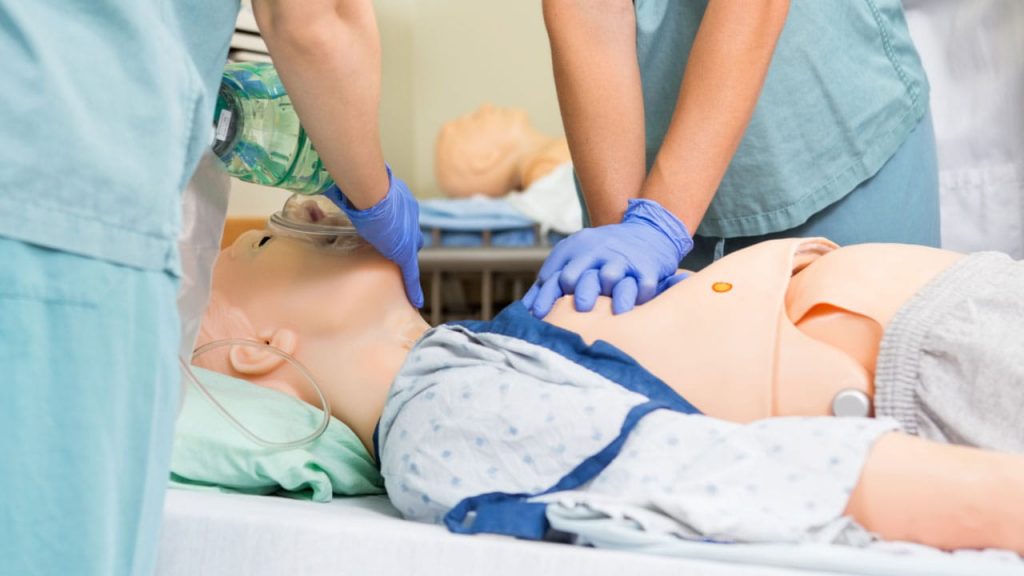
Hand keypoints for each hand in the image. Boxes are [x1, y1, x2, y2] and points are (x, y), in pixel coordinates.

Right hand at [324, 166, 424, 307]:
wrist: (368, 188)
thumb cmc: (356, 181)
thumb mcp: (350, 186)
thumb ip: (343, 191)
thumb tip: (322, 189)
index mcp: (398, 198)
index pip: (399, 216)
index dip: (394, 224)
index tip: (388, 228)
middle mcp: (409, 214)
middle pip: (409, 233)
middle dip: (402, 239)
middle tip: (392, 247)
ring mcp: (409, 233)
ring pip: (410, 250)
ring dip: (404, 258)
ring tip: (401, 273)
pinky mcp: (405, 251)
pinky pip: (411, 272)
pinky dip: (413, 286)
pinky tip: (416, 300)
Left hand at [523, 198, 691, 316]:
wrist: (645, 231)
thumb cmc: (600, 254)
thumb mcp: (573, 258)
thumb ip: (549, 283)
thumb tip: (524, 310)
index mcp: (576, 252)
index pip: (557, 276)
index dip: (546, 297)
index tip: (539, 315)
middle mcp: (598, 253)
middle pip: (583, 274)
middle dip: (580, 290)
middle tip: (580, 307)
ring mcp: (622, 260)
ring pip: (612, 276)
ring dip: (611, 290)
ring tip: (614, 309)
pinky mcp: (647, 268)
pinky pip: (643, 283)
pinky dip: (641, 294)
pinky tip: (638, 305)